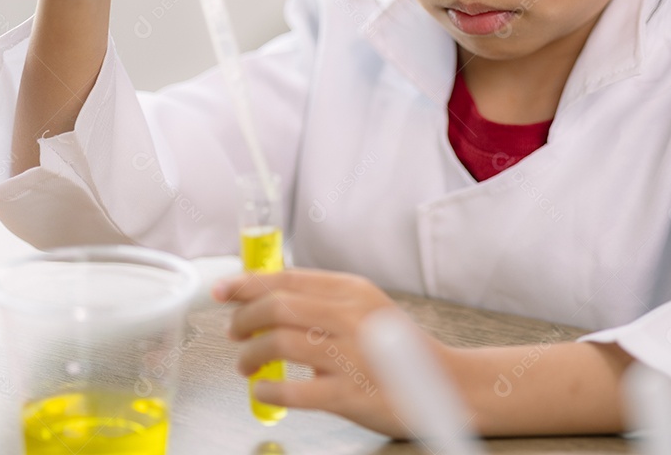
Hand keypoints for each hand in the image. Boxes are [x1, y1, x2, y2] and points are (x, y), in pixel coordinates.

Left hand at [212, 268, 446, 436]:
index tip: (222, 290)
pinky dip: (268, 391)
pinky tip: (264, 392)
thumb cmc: (402, 350)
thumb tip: (272, 297)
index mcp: (352, 291)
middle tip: (234, 332)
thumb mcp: (368, 308)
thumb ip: (326, 300)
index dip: (247, 283)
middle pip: (276, 306)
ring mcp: (349, 354)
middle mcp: (349, 316)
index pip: (287, 278)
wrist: (448, 385)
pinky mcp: (348, 393)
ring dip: (251, 355)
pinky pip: (292, 389)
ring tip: (246, 365)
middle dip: (243, 318)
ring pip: (278, 343)